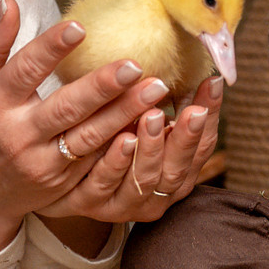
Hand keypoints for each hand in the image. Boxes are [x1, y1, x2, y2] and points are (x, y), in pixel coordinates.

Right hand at [0, 0, 175, 257]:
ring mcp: (43, 163)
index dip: (51, 48)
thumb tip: (10, 1)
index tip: (80, 26)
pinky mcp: (65, 185)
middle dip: (103, 86)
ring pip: (90, 137)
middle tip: (135, 64)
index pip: (24, 71)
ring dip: (125, 113)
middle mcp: (19, 135)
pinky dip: (125, 144)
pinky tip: (151, 124)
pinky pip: (99, 163)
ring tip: (157, 89)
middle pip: (66, 108)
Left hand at [42, 76, 224, 224]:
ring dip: (151, 148)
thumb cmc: (111, 142)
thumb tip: (197, 65)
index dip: (210, 117)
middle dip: (185, 138)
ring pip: (145, 179)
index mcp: (176, 174)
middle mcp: (156, 194)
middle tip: (191, 109)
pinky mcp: (91, 204)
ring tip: (153, 117)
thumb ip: (166, 104)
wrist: (57, 182)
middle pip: (177, 169)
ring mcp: (124, 203)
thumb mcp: (144, 123)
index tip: (211, 83)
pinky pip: (106, 185)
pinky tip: (122, 137)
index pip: (201, 146)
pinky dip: (117, 163)